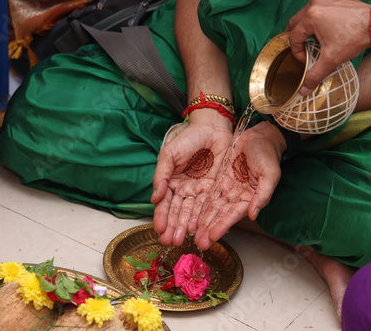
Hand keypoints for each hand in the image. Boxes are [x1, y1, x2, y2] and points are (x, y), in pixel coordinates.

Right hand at [151, 111, 232, 245]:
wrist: (212, 127)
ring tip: (184, 240)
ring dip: (188, 227)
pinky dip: (203, 218)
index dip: (162, 218)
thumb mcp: (169, 155)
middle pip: (179, 212)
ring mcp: (201, 190)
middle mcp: (186, 190)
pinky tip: (198, 229)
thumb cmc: (188, 138)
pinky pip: (209, 206)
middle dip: (174, 228)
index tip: (159, 231)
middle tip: (172, 242)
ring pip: (193, 213)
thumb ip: (161, 177)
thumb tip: (154, 199)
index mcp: (172, 182)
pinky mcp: (215, 189)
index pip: (166, 204)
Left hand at [194, 121, 284, 249]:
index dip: (222, 226)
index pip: (234, 215)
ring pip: (212, 207)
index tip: (211, 237)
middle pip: (220, 215)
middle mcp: (237, 196)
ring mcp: (227, 188)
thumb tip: (253, 214)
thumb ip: (262, 195)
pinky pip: (208, 195)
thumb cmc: (268, 154)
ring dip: (202, 221)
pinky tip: (190, 215)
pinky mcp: (219, 180)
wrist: (259, 136)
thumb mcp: (270, 174)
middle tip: (198, 243)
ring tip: (191, 234)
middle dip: (209, 229)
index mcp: (251, 198)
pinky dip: (200, 205)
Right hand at [287, 0, 370, 94]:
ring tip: (317, 41)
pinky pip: (318, 8)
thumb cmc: (355, 38)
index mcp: (310, 16)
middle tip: (306, 50)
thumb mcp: (331, 59)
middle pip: (296, 23)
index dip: (298, 52)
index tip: (307, 59)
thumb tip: (304, 90)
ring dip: (307, 28)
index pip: (293, 36)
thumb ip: (315, 74)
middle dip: (299, 38)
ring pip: (306, 14)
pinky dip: (318, 19)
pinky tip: (327, 30)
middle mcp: (315, 3)